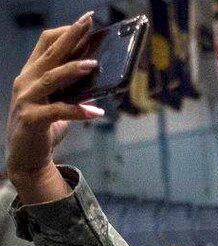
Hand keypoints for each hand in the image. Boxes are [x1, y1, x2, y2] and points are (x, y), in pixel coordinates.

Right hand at [6, 12, 102, 203]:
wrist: (26, 159)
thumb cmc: (44, 129)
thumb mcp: (60, 106)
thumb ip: (73, 93)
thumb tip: (97, 83)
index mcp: (32, 75)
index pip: (46, 44)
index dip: (65, 32)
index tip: (85, 22)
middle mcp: (26, 82)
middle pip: (49, 53)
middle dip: (70, 36)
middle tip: (88, 22)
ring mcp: (26, 100)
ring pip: (51, 78)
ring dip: (73, 69)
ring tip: (93, 64)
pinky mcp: (32, 119)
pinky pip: (58, 112)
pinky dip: (78, 111)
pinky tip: (96, 113)